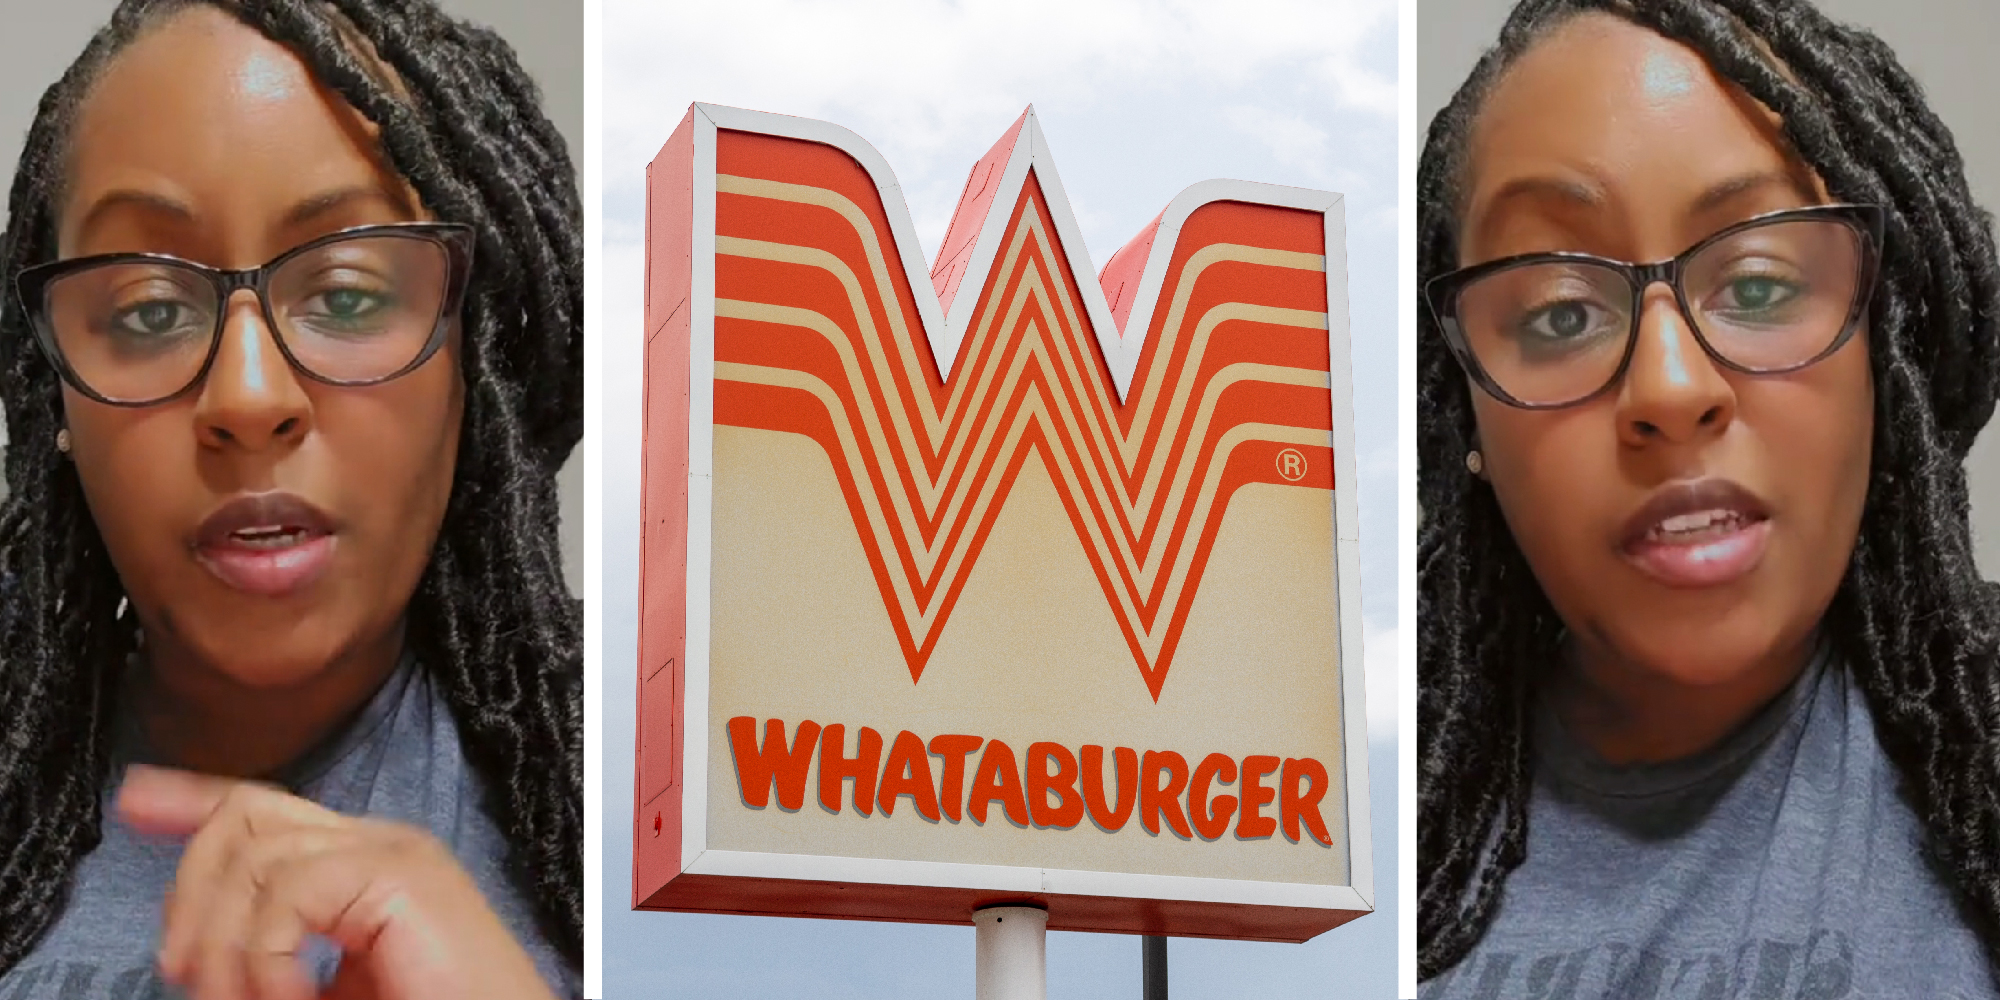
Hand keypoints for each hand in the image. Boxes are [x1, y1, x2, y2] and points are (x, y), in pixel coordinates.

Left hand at [117, 764, 558, 999]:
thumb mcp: (322, 989)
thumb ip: (267, 960)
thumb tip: (191, 956)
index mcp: (363, 868)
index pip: (266, 809)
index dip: (194, 797)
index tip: (135, 799)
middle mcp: (380, 844)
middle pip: (247, 814)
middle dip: (191, 888)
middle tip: (182, 973)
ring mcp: (393, 852)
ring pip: (254, 852)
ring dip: (226, 947)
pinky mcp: (401, 873)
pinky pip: (288, 893)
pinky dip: (269, 960)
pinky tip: (295, 998)